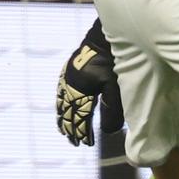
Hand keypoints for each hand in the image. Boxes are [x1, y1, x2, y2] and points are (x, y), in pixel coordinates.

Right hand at [56, 18, 124, 146]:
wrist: (107, 34)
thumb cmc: (115, 60)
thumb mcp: (116, 88)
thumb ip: (112, 110)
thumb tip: (108, 131)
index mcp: (78, 91)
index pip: (79, 118)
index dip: (81, 132)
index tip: (85, 144)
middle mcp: (69, 84)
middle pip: (67, 112)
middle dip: (70, 127)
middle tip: (73, 141)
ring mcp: (68, 74)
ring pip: (61, 101)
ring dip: (63, 115)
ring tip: (64, 127)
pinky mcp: (71, 66)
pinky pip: (62, 88)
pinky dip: (62, 100)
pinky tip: (64, 103)